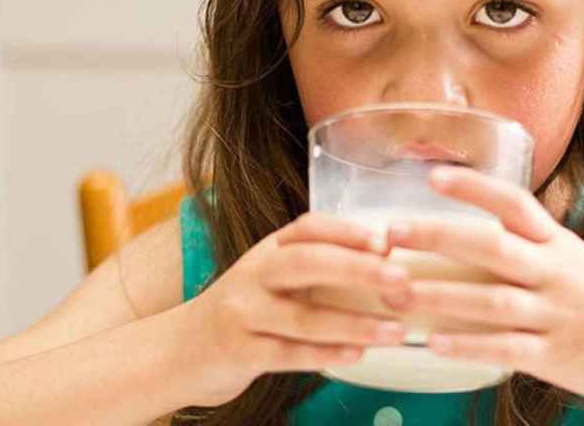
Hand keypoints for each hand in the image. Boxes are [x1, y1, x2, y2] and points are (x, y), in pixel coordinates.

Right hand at [176, 213, 412, 406]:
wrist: (182, 350)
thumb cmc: (248, 310)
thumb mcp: (275, 278)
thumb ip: (320, 267)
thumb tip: (388, 259)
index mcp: (269, 250)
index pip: (308, 228)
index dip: (347, 231)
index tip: (387, 240)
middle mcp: (254, 274)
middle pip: (307, 263)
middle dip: (357, 269)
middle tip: (401, 280)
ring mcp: (243, 313)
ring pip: (302, 317)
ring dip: (354, 324)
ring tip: (395, 331)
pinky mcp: (239, 352)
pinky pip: (287, 354)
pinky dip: (325, 354)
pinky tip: (357, 355)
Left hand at [382, 166, 583, 407]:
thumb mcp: (578, 262)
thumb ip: (532, 249)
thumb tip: (477, 240)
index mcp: (558, 244)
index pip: (514, 203)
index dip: (474, 188)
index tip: (433, 176)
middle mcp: (555, 272)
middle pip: (490, 247)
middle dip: (436, 238)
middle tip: (389, 234)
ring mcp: (556, 314)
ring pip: (490, 300)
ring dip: (438, 296)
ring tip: (394, 291)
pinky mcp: (558, 356)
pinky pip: (506, 349)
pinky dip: (468, 346)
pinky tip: (433, 345)